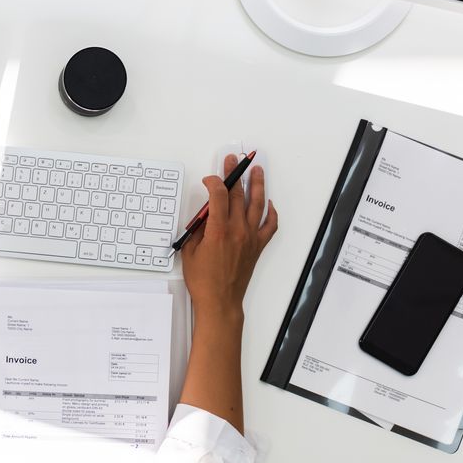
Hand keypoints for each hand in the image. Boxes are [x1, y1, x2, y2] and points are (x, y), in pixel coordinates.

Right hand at [181, 156, 277, 333]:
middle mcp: (237, 231)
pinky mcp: (257, 246)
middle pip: (239, 195)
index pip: (219, 196)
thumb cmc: (203, 280)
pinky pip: (270, 225)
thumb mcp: (190, 250)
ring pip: (257, 204)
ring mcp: (250, 237)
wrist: (220, 301)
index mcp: (218, 231)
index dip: (214, 182)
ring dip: (257, 185)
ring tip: (257, 170)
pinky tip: (269, 203)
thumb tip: (206, 215)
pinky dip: (271, 212)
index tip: (209, 179)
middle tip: (233, 161)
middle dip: (234, 175)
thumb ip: (198, 229)